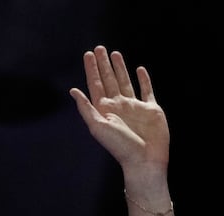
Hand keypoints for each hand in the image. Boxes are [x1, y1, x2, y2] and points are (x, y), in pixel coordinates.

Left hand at [69, 46, 169, 176]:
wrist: (144, 159)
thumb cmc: (120, 146)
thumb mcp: (98, 126)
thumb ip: (86, 108)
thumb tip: (73, 91)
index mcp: (104, 109)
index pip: (95, 84)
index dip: (91, 69)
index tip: (88, 54)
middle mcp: (118, 106)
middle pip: (109, 80)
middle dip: (103, 65)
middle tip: (99, 48)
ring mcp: (135, 107)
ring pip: (126, 81)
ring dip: (120, 68)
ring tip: (115, 53)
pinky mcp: (151, 109)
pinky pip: (147, 90)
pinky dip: (144, 79)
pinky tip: (139, 69)